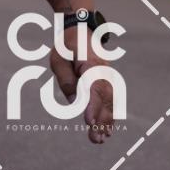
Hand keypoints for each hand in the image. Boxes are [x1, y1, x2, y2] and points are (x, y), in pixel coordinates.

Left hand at [49, 27, 113, 144]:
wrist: (80, 30)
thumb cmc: (66, 46)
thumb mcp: (58, 60)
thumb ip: (66, 79)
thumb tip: (74, 101)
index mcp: (89, 63)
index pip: (94, 87)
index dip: (92, 105)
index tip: (89, 121)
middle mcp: (103, 70)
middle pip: (105, 98)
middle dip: (100, 120)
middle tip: (94, 139)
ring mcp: (107, 75)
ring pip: (111, 101)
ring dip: (106, 121)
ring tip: (99, 139)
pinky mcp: (108, 80)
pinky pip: (112, 99)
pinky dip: (110, 115)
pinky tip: (107, 131)